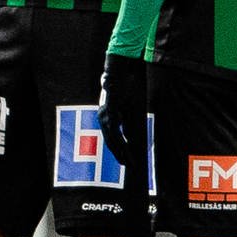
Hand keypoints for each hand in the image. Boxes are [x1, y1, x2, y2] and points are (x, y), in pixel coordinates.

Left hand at [97, 52, 148, 171]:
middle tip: (130, 166)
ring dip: (121, 152)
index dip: (121, 150)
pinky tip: (127, 150)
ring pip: (112, 140)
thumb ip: (131, 124)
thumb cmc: (128, 87)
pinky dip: (121, 143)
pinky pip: (114, 132)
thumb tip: (132, 139)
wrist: (124, 70)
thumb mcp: (132, 109)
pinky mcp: (109, 112)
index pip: (114, 138)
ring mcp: (105, 115)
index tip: (129, 161)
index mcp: (109, 116)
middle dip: (121, 155)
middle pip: (111, 142)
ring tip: (130, 162)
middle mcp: (104, 117)